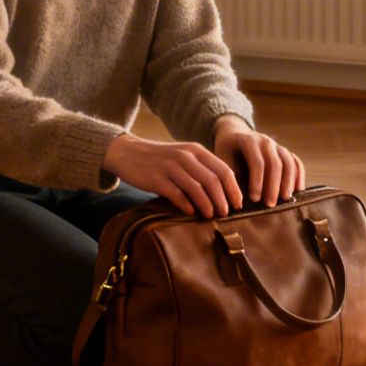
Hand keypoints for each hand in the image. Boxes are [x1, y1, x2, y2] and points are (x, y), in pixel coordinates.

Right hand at [102, 132, 240, 216]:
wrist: (127, 152)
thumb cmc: (160, 159)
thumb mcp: (183, 156)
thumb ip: (201, 168)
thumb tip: (223, 191)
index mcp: (195, 150)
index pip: (223, 170)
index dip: (233, 188)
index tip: (238, 204)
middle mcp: (185, 156)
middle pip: (213, 180)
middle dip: (223, 199)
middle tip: (226, 213)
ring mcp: (170, 167)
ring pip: (196, 188)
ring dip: (207, 204)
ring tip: (211, 215)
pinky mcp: (156, 179)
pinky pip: (176, 194)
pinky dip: (186, 205)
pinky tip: (191, 213)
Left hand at [212, 115, 304, 207]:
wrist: (234, 134)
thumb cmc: (226, 152)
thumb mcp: (222, 161)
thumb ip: (230, 177)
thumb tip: (236, 201)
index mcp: (248, 140)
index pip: (257, 162)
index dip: (257, 182)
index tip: (255, 200)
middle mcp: (265, 141)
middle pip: (275, 163)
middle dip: (274, 185)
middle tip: (271, 205)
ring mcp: (277, 145)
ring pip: (288, 162)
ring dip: (288, 182)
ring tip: (285, 200)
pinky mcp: (284, 152)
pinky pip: (296, 162)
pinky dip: (299, 175)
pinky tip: (297, 190)